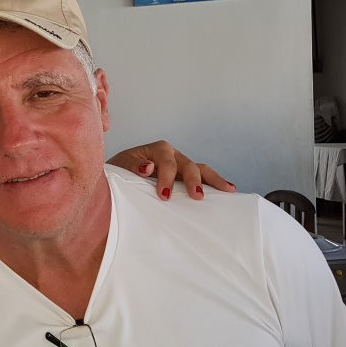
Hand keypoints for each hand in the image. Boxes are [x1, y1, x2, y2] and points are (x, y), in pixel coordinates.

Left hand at [108, 140, 235, 200]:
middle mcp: (171, 154)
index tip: (164, 196)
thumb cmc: (119, 170)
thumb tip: (148, 167)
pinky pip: (200, 177)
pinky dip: (214, 182)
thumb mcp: (121, 167)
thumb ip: (132, 167)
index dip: (167, 178)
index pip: (166, 162)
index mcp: (157, 149)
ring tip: (228, 190)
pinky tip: (228, 190)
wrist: (117, 175)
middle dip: (193, 180)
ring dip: (213, 179)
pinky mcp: (183, 176)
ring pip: (199, 169)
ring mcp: (180, 164)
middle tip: (196, 196)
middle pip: (187, 164)